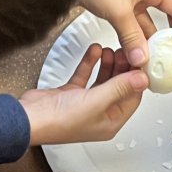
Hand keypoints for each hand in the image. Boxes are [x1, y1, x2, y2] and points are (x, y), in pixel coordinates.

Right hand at [20, 44, 147, 144]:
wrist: (29, 118)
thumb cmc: (59, 120)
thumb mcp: (97, 101)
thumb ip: (121, 87)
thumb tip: (143, 79)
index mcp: (111, 122)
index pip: (133, 97)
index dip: (137, 78)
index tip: (140, 60)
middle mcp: (100, 114)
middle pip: (119, 87)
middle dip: (123, 67)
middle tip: (125, 51)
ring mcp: (85, 104)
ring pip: (103, 80)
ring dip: (108, 64)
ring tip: (111, 49)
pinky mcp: (71, 94)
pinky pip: (86, 75)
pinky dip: (90, 63)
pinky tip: (94, 50)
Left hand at [77, 0, 171, 67]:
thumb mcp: (119, 12)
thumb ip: (132, 38)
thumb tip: (143, 58)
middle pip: (166, 18)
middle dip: (170, 37)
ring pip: (147, 25)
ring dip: (149, 42)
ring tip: (154, 60)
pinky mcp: (118, 6)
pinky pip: (133, 26)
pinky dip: (135, 40)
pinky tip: (135, 53)